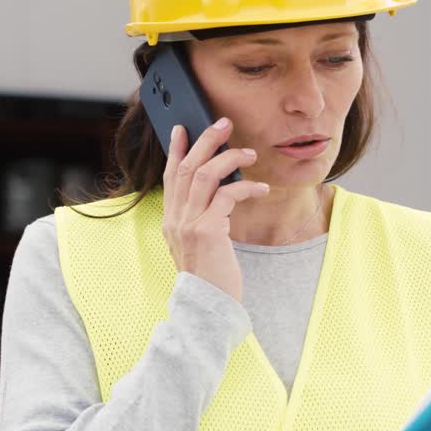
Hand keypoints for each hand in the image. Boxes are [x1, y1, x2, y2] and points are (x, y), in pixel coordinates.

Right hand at [161, 118, 268, 302]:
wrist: (208, 307)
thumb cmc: (210, 277)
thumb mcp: (197, 244)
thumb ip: (199, 218)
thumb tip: (220, 190)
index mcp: (171, 220)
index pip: (170, 176)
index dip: (175, 150)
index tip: (182, 129)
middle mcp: (175, 218)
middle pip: (187, 167)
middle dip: (206, 140)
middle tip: (224, 124)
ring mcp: (189, 224)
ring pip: (205, 174)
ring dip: (230, 158)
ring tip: (251, 153)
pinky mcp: (207, 231)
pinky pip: (227, 195)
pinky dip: (246, 186)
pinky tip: (261, 188)